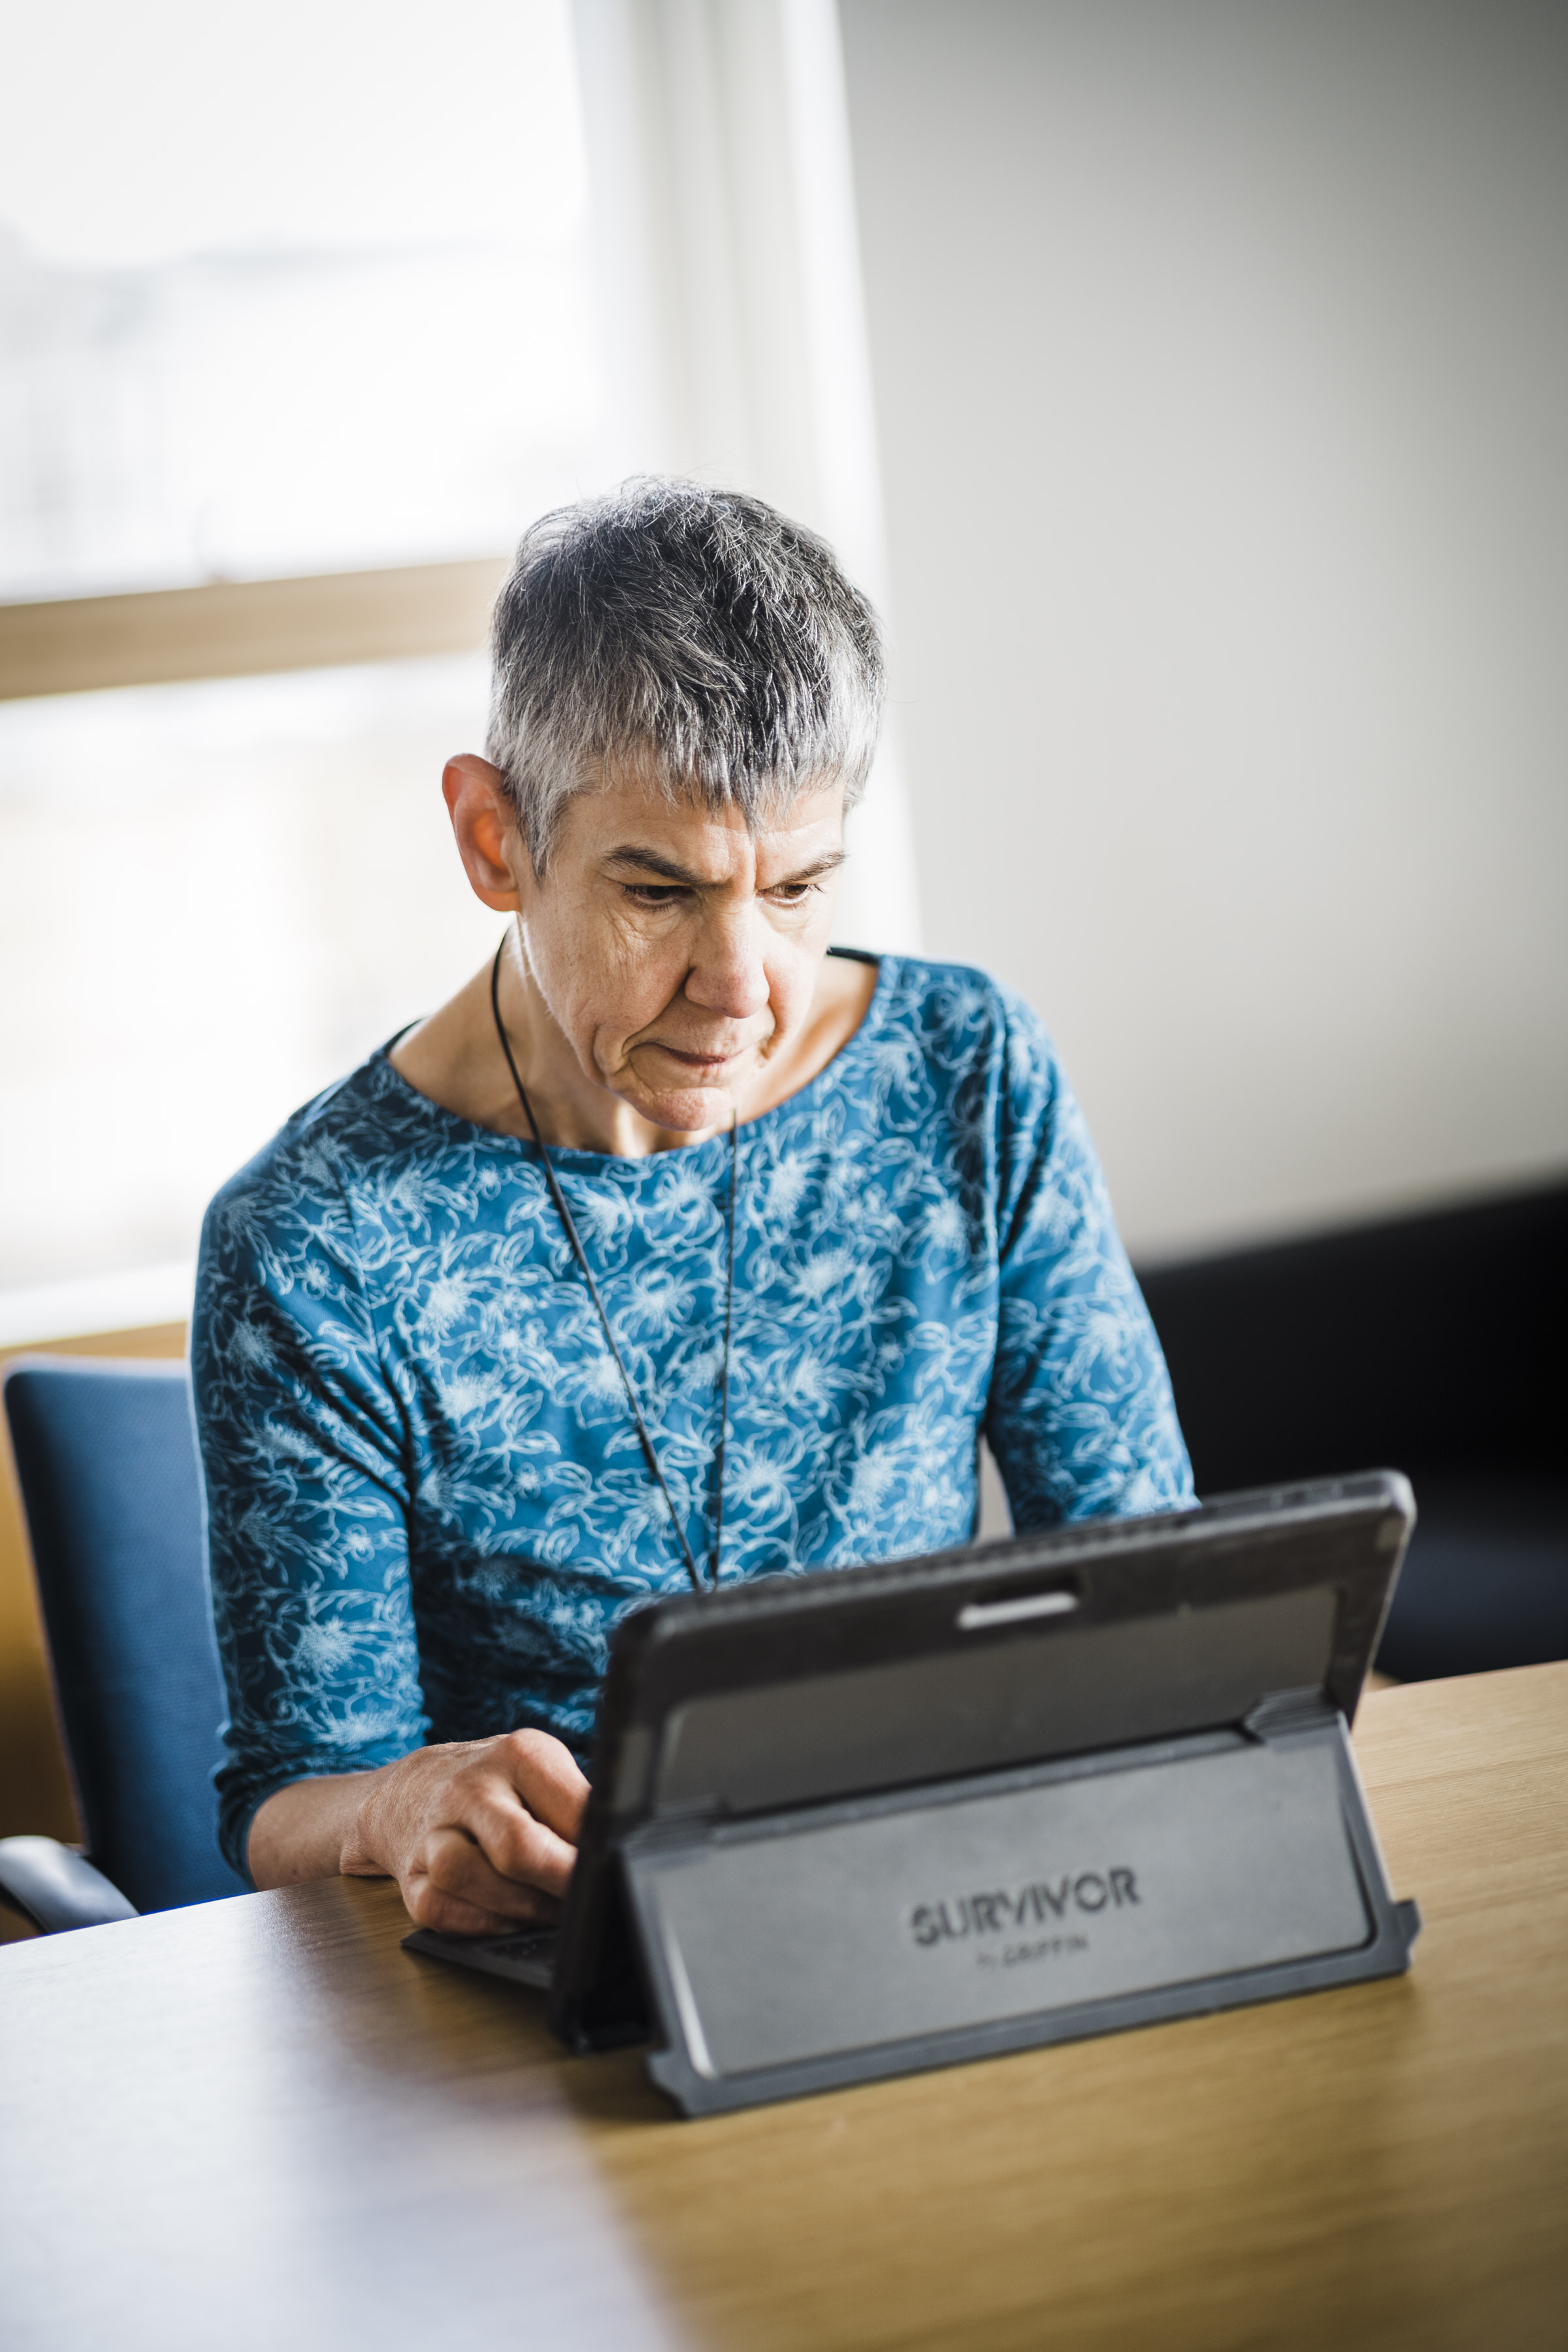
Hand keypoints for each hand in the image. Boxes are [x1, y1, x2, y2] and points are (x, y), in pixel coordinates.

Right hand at [347, 1730, 590, 1935]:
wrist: (414, 1788)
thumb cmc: (496, 1782)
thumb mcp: (542, 1770)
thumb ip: (579, 1806)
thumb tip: (623, 1852)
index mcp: (517, 1755)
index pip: (570, 1811)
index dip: (596, 1853)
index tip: (612, 1870)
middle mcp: (470, 1788)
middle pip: (518, 1848)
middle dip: (560, 1885)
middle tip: (585, 1901)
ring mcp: (433, 1833)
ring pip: (469, 1879)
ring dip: (519, 1908)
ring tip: (548, 1910)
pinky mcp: (410, 1876)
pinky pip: (443, 1912)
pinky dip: (481, 1924)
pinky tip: (506, 1917)